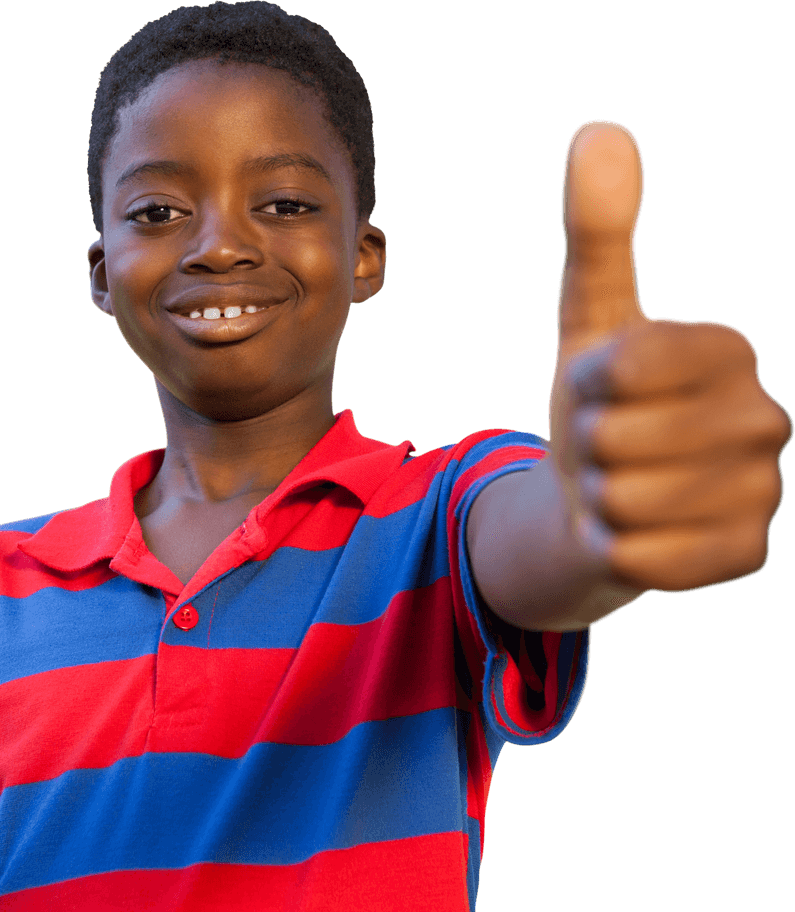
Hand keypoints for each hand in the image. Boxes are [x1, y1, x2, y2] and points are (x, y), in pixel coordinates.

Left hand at [548, 121, 791, 591]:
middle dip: (587, 447)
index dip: (588, 384)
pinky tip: (634, 533)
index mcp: (729, 350)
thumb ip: (599, 234)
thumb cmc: (598, 403)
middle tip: (609, 448)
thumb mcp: (590, 317)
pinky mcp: (744, 555)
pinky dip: (616, 549)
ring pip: (626, 501)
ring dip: (598, 498)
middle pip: (617, 437)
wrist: (596, 497)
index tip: (603, 388)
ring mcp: (763, 492)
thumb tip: (599, 131)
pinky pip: (646, 559)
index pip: (625, 364)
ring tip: (621, 486)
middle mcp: (765, 418)